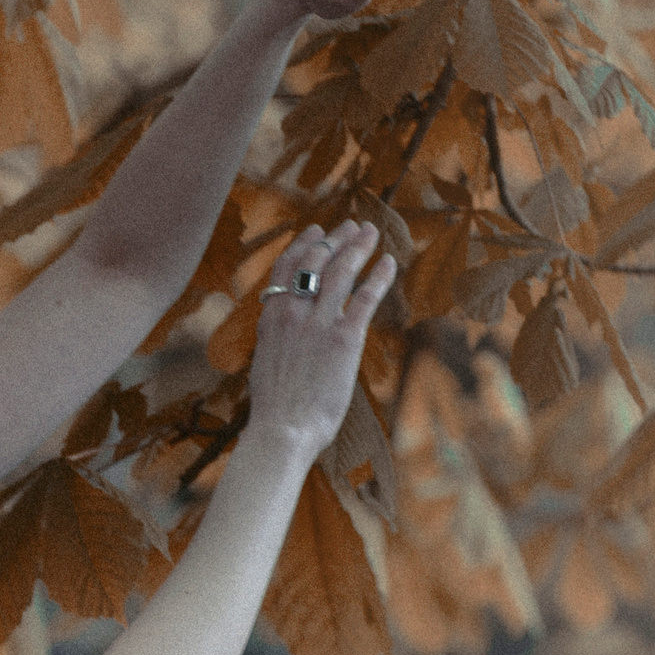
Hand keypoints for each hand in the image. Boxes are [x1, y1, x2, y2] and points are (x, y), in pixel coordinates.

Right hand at [245, 221, 393, 458]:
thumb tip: (286, 334)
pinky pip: (365, 297)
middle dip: (336, 238)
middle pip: (315, 261)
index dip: (302, 244)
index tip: (316, 230)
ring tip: (372, 233)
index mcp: (270, 319)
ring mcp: (318, 323)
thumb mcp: (266, 363)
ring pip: (341, 270)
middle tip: (352, 226)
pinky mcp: (344, 338)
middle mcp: (292, 313)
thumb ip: (278, 339)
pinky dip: (379, 276)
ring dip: (358, 247)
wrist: (281, 429)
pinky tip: (389, 263)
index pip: (285, 268)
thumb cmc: (274, 408)